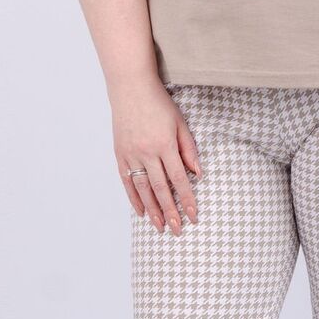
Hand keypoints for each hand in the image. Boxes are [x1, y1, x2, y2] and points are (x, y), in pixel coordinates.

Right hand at [111, 76, 201, 234]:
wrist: (130, 87)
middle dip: (171, 212)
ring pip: (142, 189)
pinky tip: (141, 212)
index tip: (194, 216)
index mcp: (165, 144)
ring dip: (152, 210)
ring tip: (160, 227)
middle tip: (178, 231)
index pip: (179, 179)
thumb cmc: (159, 103)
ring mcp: (131, 154)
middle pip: (160, 189)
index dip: (187, 199)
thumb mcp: (180, 123)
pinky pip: (127, 181)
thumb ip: (189, 149)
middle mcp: (147, 152)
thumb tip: (198, 174)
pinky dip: (134, 198)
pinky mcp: (120, 153)